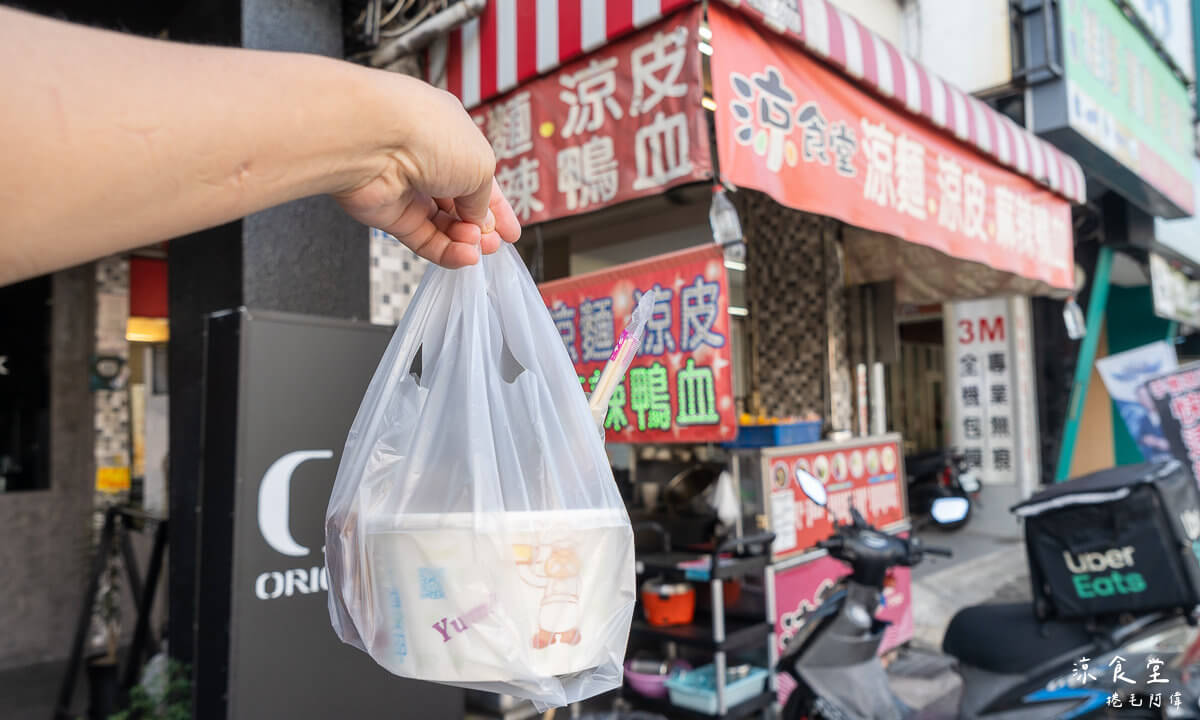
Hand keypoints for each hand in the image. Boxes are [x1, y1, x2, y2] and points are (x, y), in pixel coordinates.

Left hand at [335, 75, 520, 267]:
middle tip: (494, 244)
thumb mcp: (481, 166)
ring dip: (465, 240)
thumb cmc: (427, 134)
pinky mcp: (389, 214)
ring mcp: (406, 187)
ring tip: (479, 248)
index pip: (479, 176)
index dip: (497, 206)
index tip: (511, 232)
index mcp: (450, 136)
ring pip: (442, 225)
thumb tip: (479, 222)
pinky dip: (445, 252)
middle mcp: (426, 159)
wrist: (372, 140)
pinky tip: (464, 256)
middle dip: (481, 227)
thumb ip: (485, 199)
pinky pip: (423, 239)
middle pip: (460, 204)